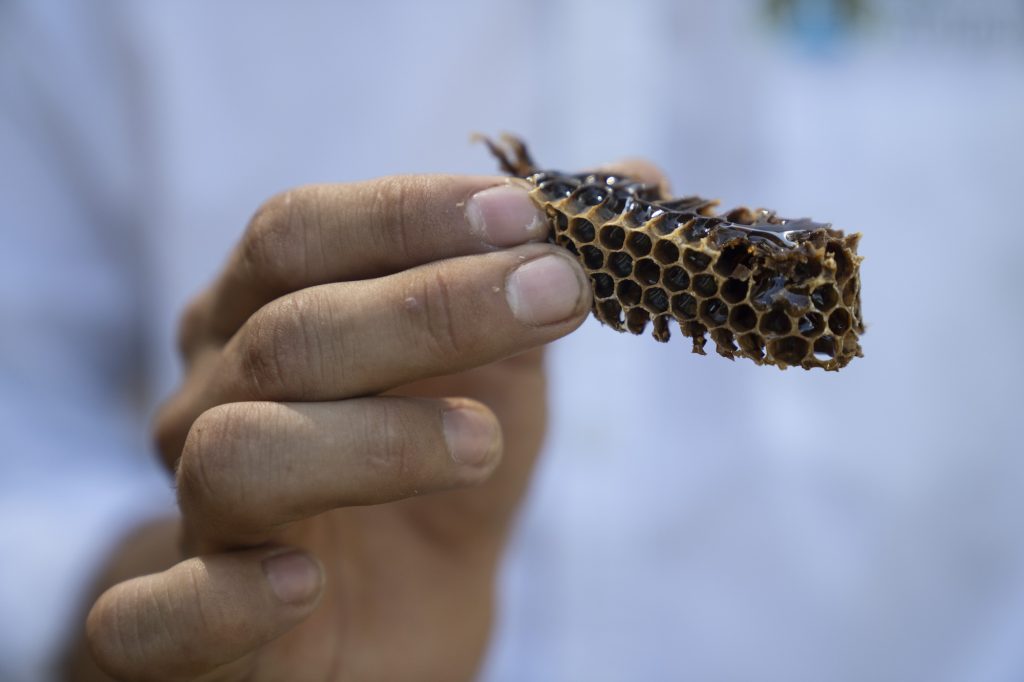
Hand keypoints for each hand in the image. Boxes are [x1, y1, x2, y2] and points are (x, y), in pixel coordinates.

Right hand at [83, 162, 661, 680]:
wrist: (378, 621)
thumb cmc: (427, 473)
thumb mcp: (496, 372)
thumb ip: (538, 278)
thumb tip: (636, 176)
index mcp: (265, 316)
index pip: (300, 234)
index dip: (408, 215)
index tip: (529, 215)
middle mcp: (213, 400)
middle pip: (287, 331)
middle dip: (427, 306)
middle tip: (556, 294)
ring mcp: (193, 514)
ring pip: (238, 453)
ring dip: (373, 439)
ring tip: (482, 445)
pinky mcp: (178, 633)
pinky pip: (157, 616)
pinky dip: (225, 598)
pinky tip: (304, 583)